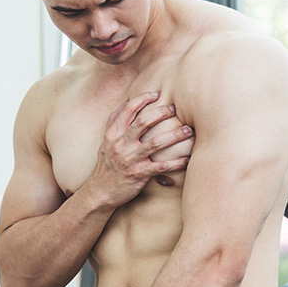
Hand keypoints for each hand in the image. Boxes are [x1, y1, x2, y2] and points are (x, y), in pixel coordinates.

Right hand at [86, 92, 192, 207]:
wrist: (99, 193)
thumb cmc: (106, 166)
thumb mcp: (105, 143)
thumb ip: (114, 124)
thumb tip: (125, 103)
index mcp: (112, 135)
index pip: (128, 110)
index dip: (143, 98)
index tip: (157, 93)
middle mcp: (120, 145)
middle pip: (143, 122)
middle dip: (161, 112)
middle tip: (174, 109)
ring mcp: (129, 160)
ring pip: (155, 143)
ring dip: (174, 135)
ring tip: (187, 130)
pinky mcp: (138, 175)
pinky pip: (161, 166)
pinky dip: (176, 162)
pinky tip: (187, 159)